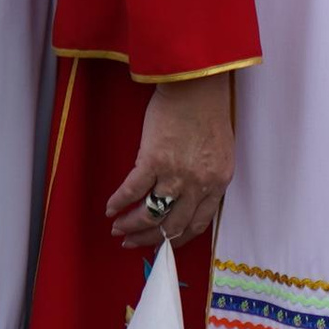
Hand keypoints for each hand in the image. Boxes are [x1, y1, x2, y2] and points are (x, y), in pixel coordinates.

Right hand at [108, 74, 235, 247]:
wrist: (196, 85)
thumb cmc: (208, 112)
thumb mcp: (219, 151)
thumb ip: (207, 176)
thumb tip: (187, 195)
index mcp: (218, 182)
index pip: (197, 224)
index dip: (177, 238)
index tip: (163, 243)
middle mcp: (198, 184)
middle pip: (171, 225)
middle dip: (149, 238)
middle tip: (132, 242)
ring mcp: (176, 174)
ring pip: (150, 214)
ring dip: (131, 225)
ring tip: (117, 229)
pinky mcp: (153, 160)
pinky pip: (132, 191)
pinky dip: (118, 203)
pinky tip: (110, 208)